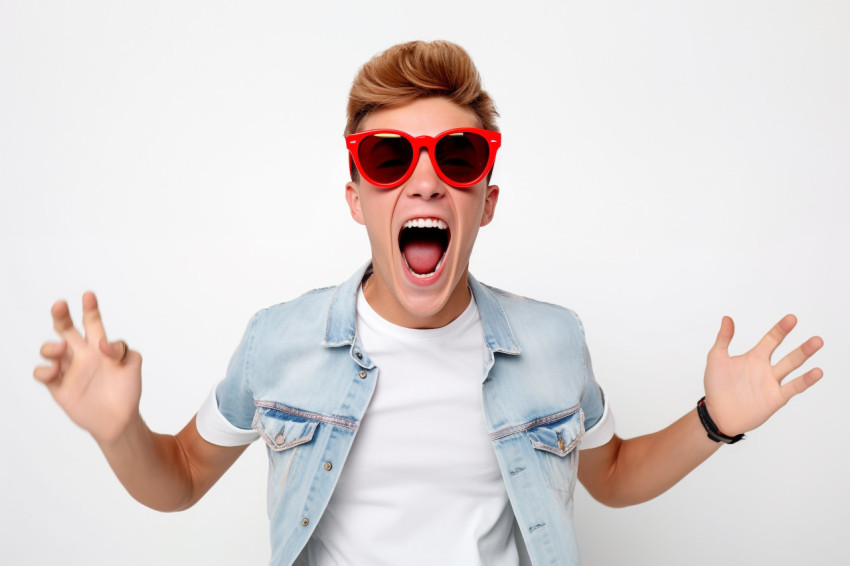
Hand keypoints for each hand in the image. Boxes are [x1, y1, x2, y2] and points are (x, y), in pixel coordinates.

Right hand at [33, 292, 142, 445]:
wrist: (120, 419)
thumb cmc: (127, 389)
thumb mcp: (133, 363)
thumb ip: (123, 349)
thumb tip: (103, 345)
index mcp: (99, 346)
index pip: (92, 322)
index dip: (90, 309)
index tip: (89, 295)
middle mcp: (82, 354)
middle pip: (66, 329)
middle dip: (61, 315)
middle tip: (61, 305)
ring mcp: (68, 369)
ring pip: (50, 349)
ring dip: (51, 345)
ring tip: (62, 349)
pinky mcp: (59, 386)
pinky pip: (43, 374)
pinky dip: (44, 369)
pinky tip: (55, 369)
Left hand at [703, 315, 822, 435]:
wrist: (717, 413)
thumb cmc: (716, 386)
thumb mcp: (716, 358)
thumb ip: (723, 339)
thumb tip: (727, 318)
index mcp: (754, 357)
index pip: (771, 339)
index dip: (781, 329)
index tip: (792, 319)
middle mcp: (766, 369)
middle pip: (788, 355)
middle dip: (802, 347)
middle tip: (816, 339)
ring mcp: (772, 383)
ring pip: (792, 368)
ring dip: (805, 357)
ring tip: (817, 346)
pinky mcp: (775, 398)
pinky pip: (793, 388)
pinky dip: (805, 380)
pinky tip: (817, 372)